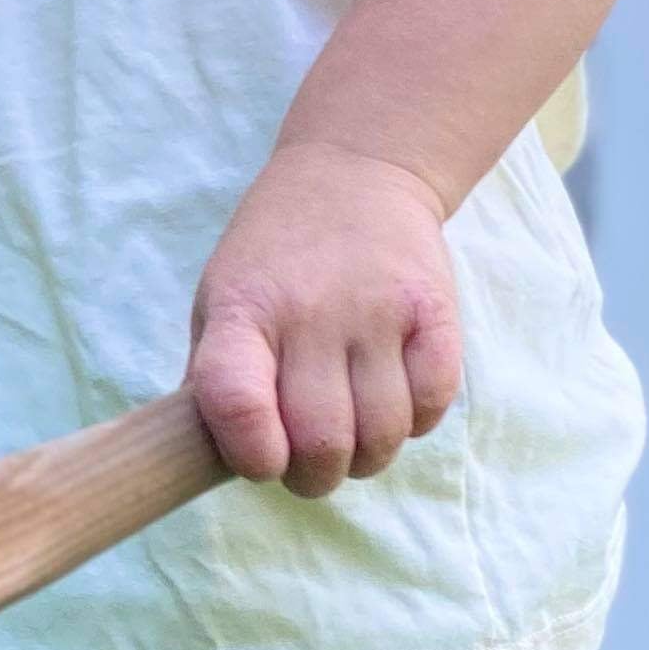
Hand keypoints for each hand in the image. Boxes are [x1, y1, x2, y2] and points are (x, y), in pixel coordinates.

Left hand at [186, 140, 462, 497]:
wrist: (354, 172)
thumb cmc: (273, 259)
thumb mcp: (219, 299)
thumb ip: (215, 377)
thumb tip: (213, 462)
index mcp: (242, 310)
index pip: (235, 401)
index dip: (251, 454)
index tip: (262, 462)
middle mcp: (309, 310)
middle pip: (322, 438)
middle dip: (313, 477)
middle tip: (310, 466)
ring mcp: (377, 310)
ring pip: (383, 433)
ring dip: (367, 458)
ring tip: (353, 441)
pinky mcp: (435, 310)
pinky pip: (434, 403)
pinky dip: (415, 423)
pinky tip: (394, 404)